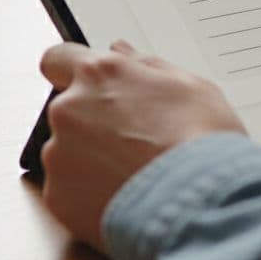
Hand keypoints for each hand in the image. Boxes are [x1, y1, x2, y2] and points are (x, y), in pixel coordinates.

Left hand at [37, 40, 245, 248]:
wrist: (201, 206)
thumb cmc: (204, 145)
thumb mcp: (191, 87)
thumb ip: (146, 65)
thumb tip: (123, 53)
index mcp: (100, 74)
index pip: (59, 59)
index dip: (72, 73)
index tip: (86, 87)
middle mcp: (70, 109)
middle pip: (68, 111)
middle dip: (93, 124)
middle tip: (133, 143)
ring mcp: (59, 154)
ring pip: (67, 153)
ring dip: (91, 161)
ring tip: (134, 176)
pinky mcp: (57, 197)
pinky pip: (67, 191)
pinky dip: (89, 196)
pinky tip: (124, 198)